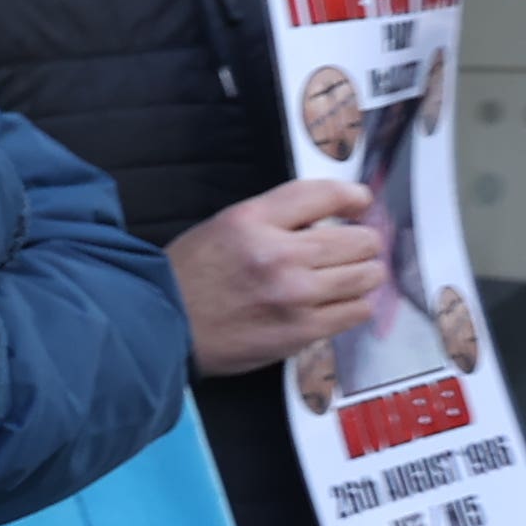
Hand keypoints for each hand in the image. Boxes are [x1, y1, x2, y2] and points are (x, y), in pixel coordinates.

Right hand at [173, 178, 382, 374]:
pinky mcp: (302, 331)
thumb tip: (335, 216)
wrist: (159, 328)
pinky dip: (355, 303)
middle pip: (360, 239)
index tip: (358, 204)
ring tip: (347, 277)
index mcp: (251, 221)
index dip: (353, 198)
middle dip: (362, 241)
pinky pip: (357, 310)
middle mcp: (278, 255)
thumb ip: (277, 218)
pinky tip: (338, 302)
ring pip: (366, 276)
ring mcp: (294, 296)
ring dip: (363, 273)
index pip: (325, 195)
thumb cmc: (189, 278)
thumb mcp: (224, 227)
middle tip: (352, 248)